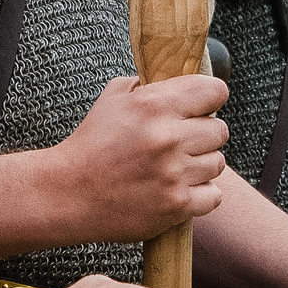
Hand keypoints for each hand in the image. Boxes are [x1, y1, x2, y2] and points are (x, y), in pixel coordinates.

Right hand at [42, 75, 231, 241]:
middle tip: (181, 142)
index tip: (201, 107)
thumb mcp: (112, 99)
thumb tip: (176, 82)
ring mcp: (174, 174)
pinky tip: (178, 188)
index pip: (214, 91)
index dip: (209, 98)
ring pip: (217, 163)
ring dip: (200, 165)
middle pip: (220, 131)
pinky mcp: (176, 205)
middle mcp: (168, 137)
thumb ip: (147, 86)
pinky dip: (199, 194)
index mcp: (154, 105)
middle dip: (203, 135)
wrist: (68, 192)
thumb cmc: (91, 145)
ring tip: (174, 167)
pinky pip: (213, 195)